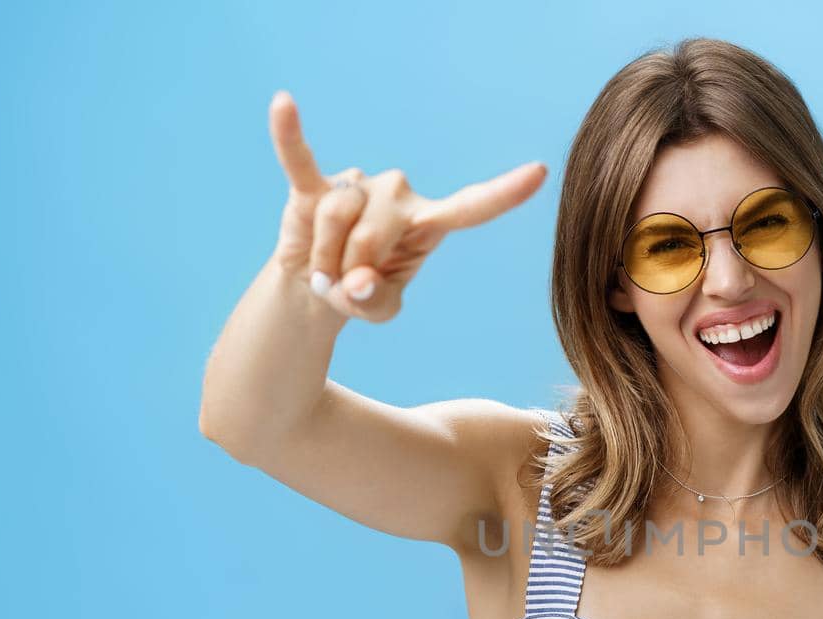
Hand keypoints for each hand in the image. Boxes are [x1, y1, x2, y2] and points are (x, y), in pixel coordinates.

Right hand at [266, 89, 548, 321]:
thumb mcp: (376, 309)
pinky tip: (283, 104)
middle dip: (352, 269)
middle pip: (375, 232)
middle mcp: (399, 195)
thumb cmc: (359, 292)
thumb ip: (374, 301)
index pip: (473, 207)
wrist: (315, 286)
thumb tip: (356, 281)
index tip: (539, 172)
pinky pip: (299, 158)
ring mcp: (359, 185)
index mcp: (430, 222)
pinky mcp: (314, 183)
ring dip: (325, 257)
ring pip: (338, 218)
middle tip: (343, 286)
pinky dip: (288, 135)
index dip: (503, 193)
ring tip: (322, 270)